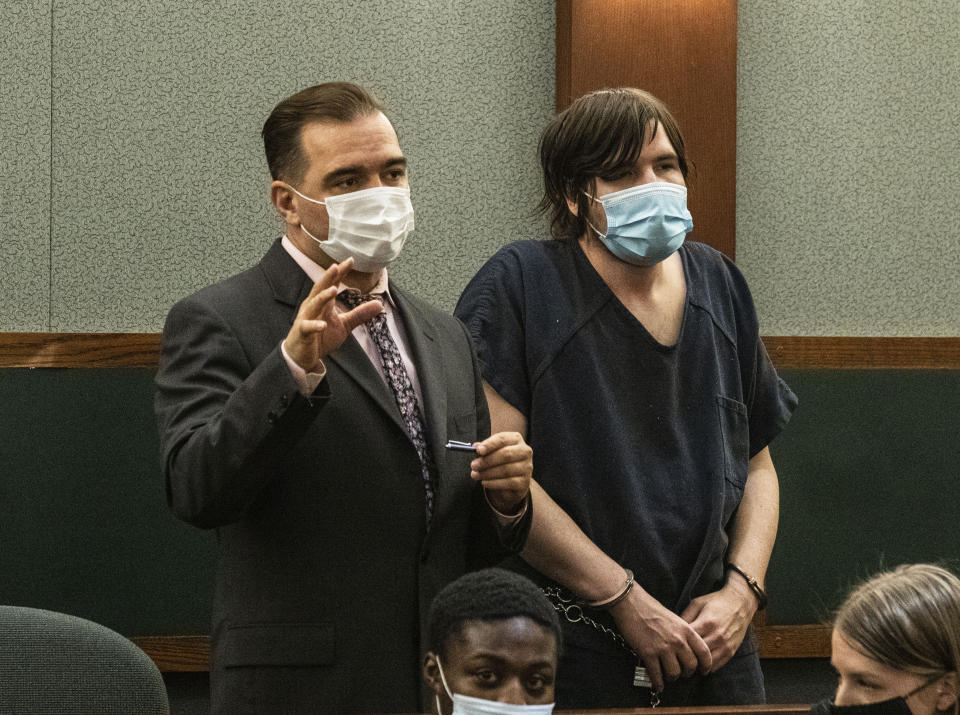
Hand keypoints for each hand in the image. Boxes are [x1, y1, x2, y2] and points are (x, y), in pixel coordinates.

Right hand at [283, 257, 382, 371]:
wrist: (302, 356)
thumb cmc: (321, 338)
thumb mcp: (344, 325)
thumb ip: (359, 314)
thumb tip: (380, 304)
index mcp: (323, 303)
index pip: (332, 284)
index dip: (340, 272)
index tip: (350, 260)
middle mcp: (313, 307)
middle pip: (320, 289)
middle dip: (328, 278)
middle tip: (336, 266)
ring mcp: (306, 319)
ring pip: (313, 305)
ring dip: (322, 297)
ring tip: (333, 290)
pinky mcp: (302, 333)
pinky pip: (307, 327)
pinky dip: (314, 325)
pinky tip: (323, 325)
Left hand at [470, 431, 531, 514]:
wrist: (514, 479)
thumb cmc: (501, 461)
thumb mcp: (493, 451)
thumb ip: (485, 448)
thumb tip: (475, 447)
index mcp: (516, 439)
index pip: (502, 439)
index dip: (490, 444)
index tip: (478, 450)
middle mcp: (524, 451)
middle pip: (505, 454)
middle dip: (487, 460)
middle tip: (473, 465)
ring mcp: (526, 467)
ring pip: (506, 470)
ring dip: (487, 473)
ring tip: (475, 475)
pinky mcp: (524, 482)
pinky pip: (508, 482)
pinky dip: (493, 483)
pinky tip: (484, 482)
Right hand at [609, 586, 712, 691]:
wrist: (631, 603)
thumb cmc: (650, 608)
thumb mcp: (673, 618)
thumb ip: (682, 633)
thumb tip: (685, 650)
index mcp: (686, 630)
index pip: (704, 653)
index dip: (706, 665)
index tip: (703, 671)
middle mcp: (677, 640)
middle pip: (691, 666)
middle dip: (687, 673)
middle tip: (682, 673)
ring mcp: (663, 648)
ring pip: (675, 673)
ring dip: (671, 678)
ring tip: (667, 676)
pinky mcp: (648, 653)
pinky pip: (657, 675)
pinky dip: (658, 683)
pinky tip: (657, 684)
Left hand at [679, 577, 756, 670]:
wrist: (740, 603)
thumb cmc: (715, 602)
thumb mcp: (697, 603)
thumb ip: (685, 617)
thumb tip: (673, 631)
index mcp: (707, 623)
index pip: (688, 640)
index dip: (676, 645)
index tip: (669, 646)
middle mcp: (717, 636)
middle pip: (696, 654)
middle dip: (684, 657)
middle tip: (675, 657)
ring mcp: (725, 646)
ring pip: (706, 664)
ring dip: (695, 665)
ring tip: (686, 662)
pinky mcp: (731, 652)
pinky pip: (716, 666)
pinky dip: (706, 667)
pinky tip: (699, 662)